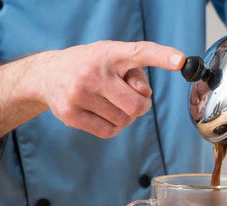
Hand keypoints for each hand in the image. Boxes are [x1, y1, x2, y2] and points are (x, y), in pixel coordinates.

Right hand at [33, 41, 184, 137]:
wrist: (46, 75)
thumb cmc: (91, 66)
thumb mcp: (113, 59)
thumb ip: (135, 73)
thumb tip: (144, 94)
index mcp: (109, 53)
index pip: (139, 52)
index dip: (162, 56)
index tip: (180, 61)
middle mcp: (93, 72)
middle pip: (137, 106)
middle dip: (141, 107)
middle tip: (134, 100)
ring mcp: (79, 94)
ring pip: (124, 121)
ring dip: (125, 117)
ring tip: (111, 103)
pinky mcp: (70, 114)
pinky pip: (109, 131)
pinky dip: (113, 127)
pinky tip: (103, 114)